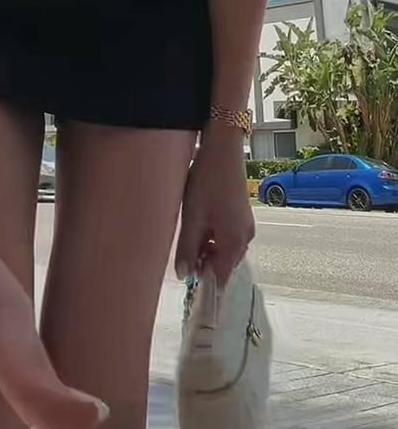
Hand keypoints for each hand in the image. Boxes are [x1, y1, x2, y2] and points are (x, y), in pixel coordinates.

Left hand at [175, 129, 254, 284]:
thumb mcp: (193, 218)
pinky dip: (213, 234)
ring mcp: (245, 224)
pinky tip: (199, 220)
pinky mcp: (241, 213)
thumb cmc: (207, 183)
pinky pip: (227, 234)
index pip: (221, 277)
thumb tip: (183, 276)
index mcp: (235, 242)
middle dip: (203, 261)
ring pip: (224, 247)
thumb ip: (187, 249)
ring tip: (189, 231)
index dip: (202, 279)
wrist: (223, 149)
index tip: (185, 274)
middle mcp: (245, 237)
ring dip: (206, 246)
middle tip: (183, 248)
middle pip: (223, 263)